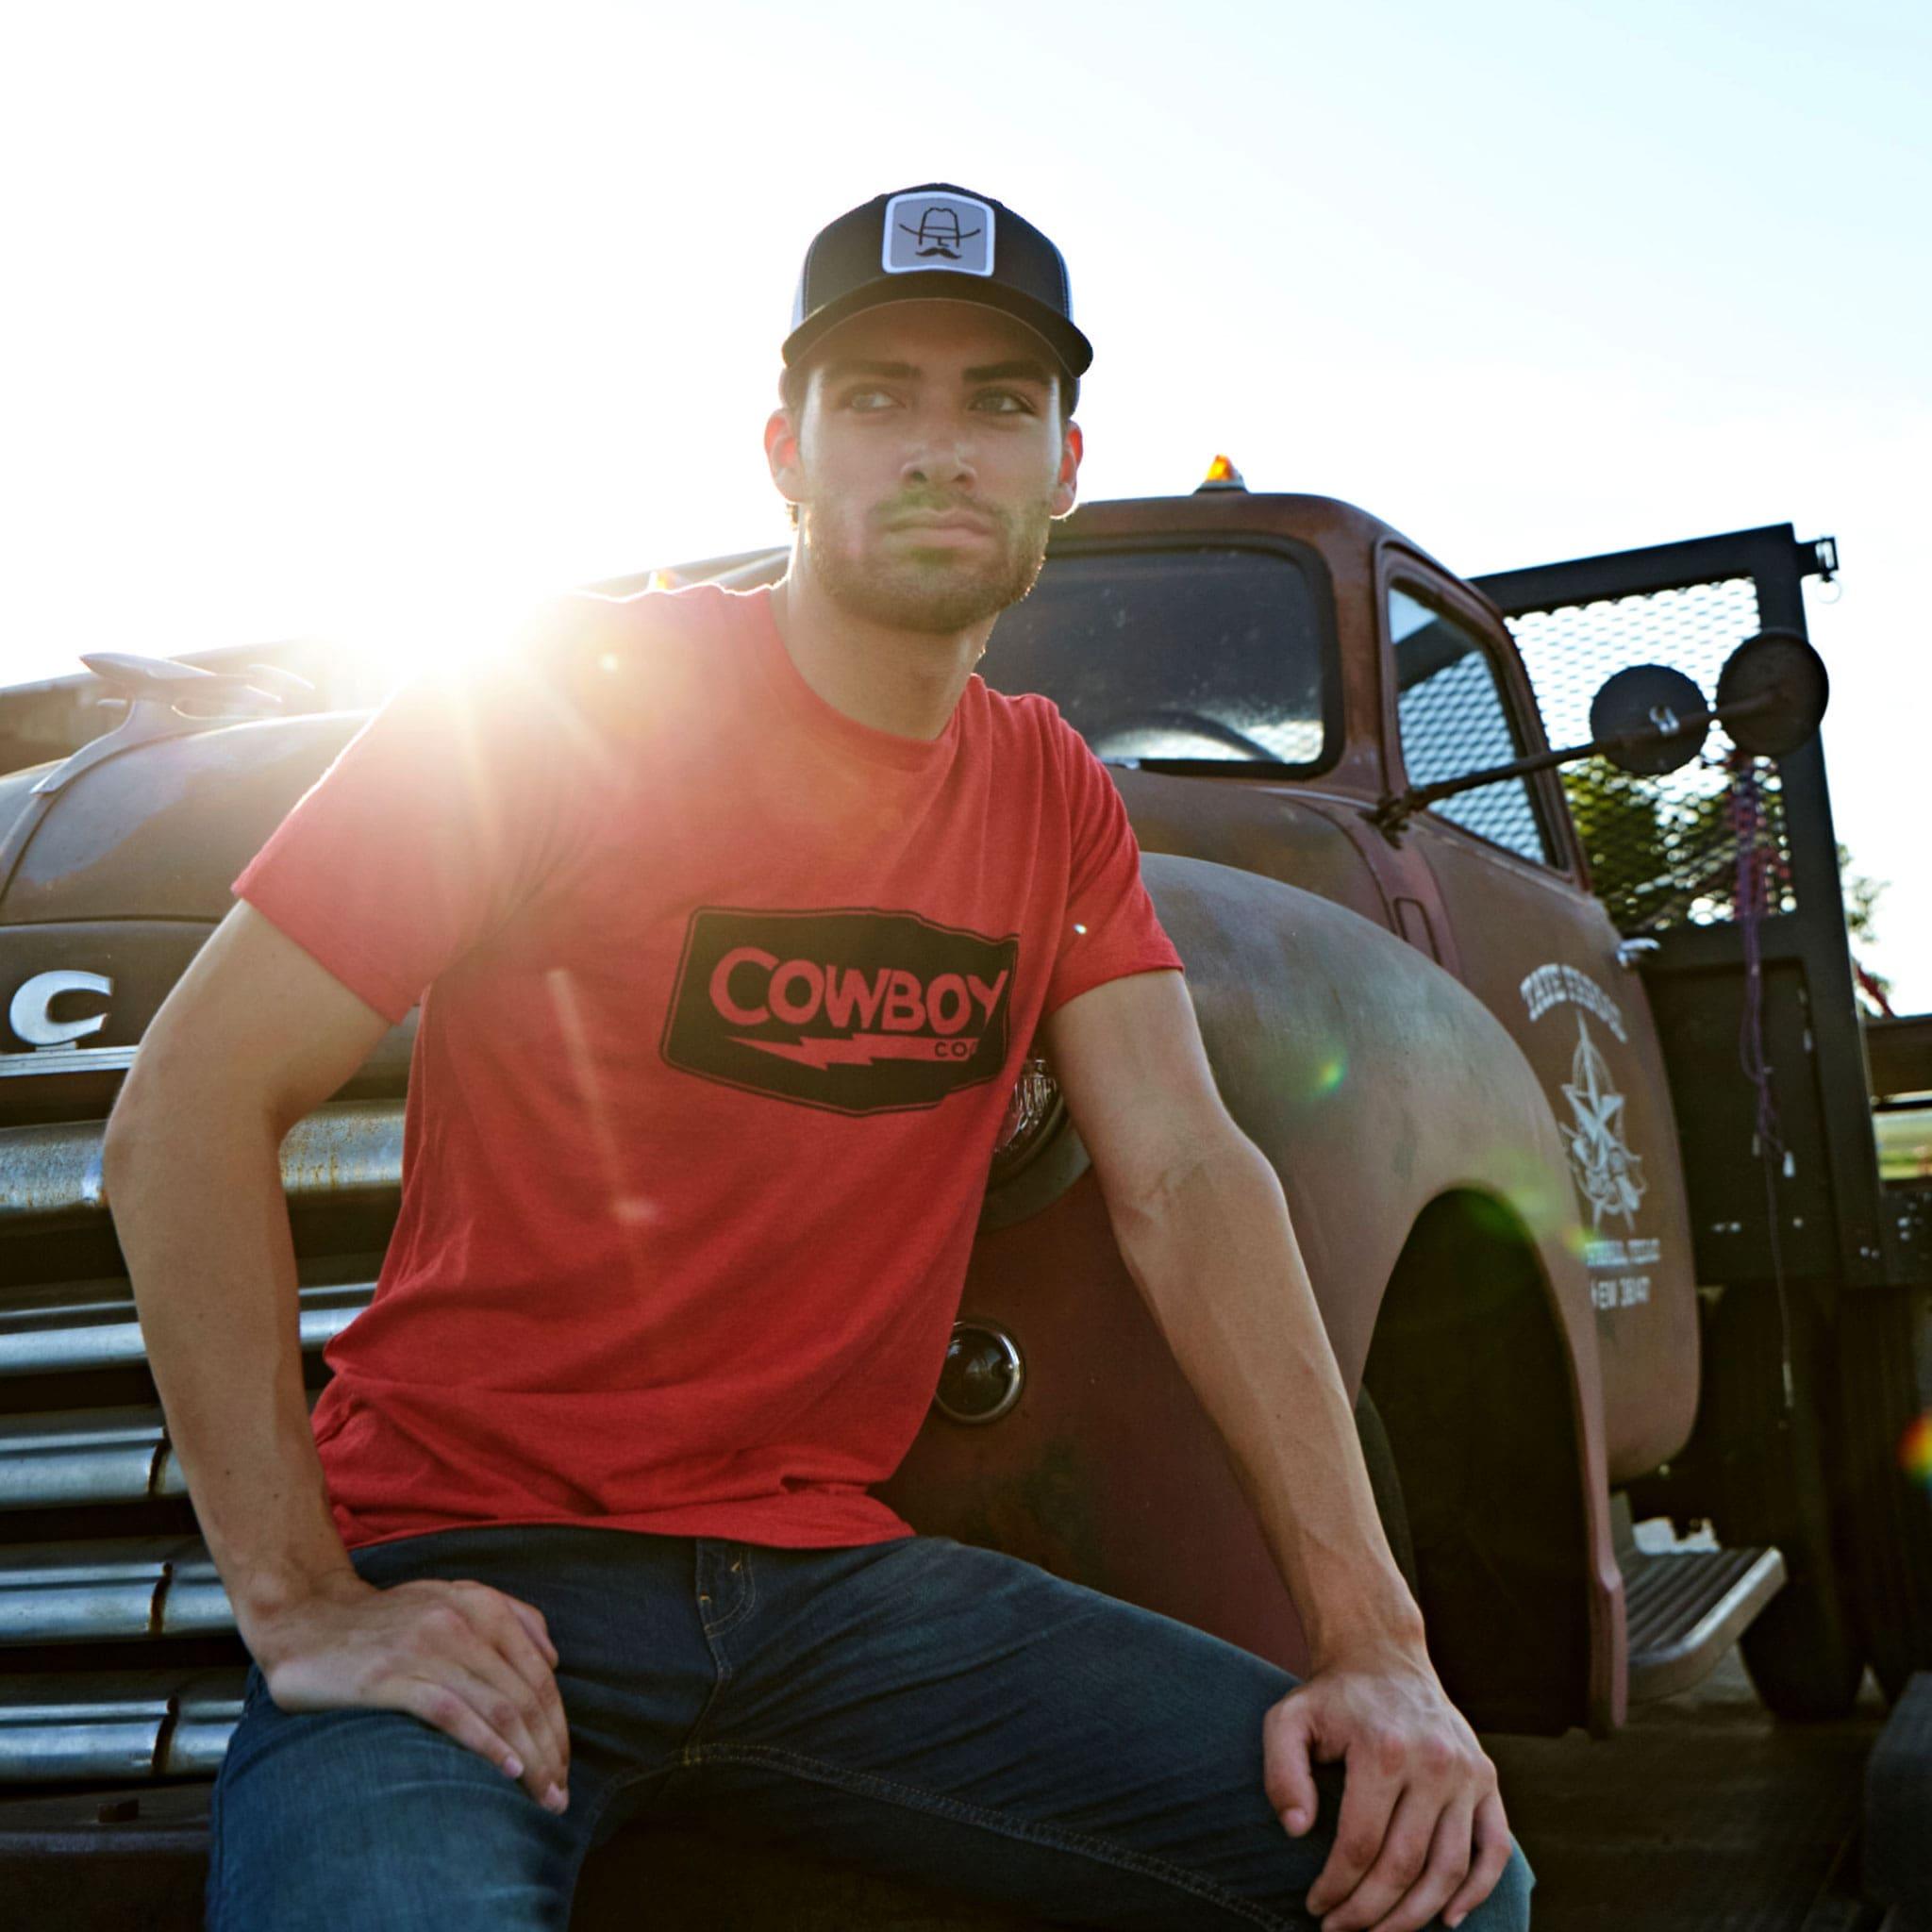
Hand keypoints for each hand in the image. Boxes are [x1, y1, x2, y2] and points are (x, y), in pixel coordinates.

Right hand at [245, 1570, 570, 1813]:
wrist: (307, 1619)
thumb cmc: (386, 1620)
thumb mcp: (452, 1599)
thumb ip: (508, 1616)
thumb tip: (554, 1659)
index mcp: (483, 1605)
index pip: (539, 1674)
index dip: (558, 1724)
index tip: (565, 1767)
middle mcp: (462, 1621)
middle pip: (524, 1695)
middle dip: (550, 1749)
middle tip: (558, 1795)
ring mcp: (427, 1647)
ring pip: (497, 1706)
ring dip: (528, 1757)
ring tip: (541, 1794)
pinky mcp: (390, 1676)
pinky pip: (452, 1712)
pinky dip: (486, 1744)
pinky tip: (507, 1770)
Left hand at [1262, 1645, 1511, 1930]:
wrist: (1383, 1655)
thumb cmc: (1332, 1697)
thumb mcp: (1288, 1719)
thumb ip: (1281, 1772)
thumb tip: (1297, 1830)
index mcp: (1383, 1749)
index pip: (1360, 1845)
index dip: (1336, 1888)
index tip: (1315, 1907)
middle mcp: (1433, 1762)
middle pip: (1404, 1865)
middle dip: (1369, 1912)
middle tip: (1341, 1931)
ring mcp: (1466, 1773)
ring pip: (1449, 1869)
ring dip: (1415, 1915)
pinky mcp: (1487, 1779)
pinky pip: (1493, 1849)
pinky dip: (1476, 1891)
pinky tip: (1448, 1918)